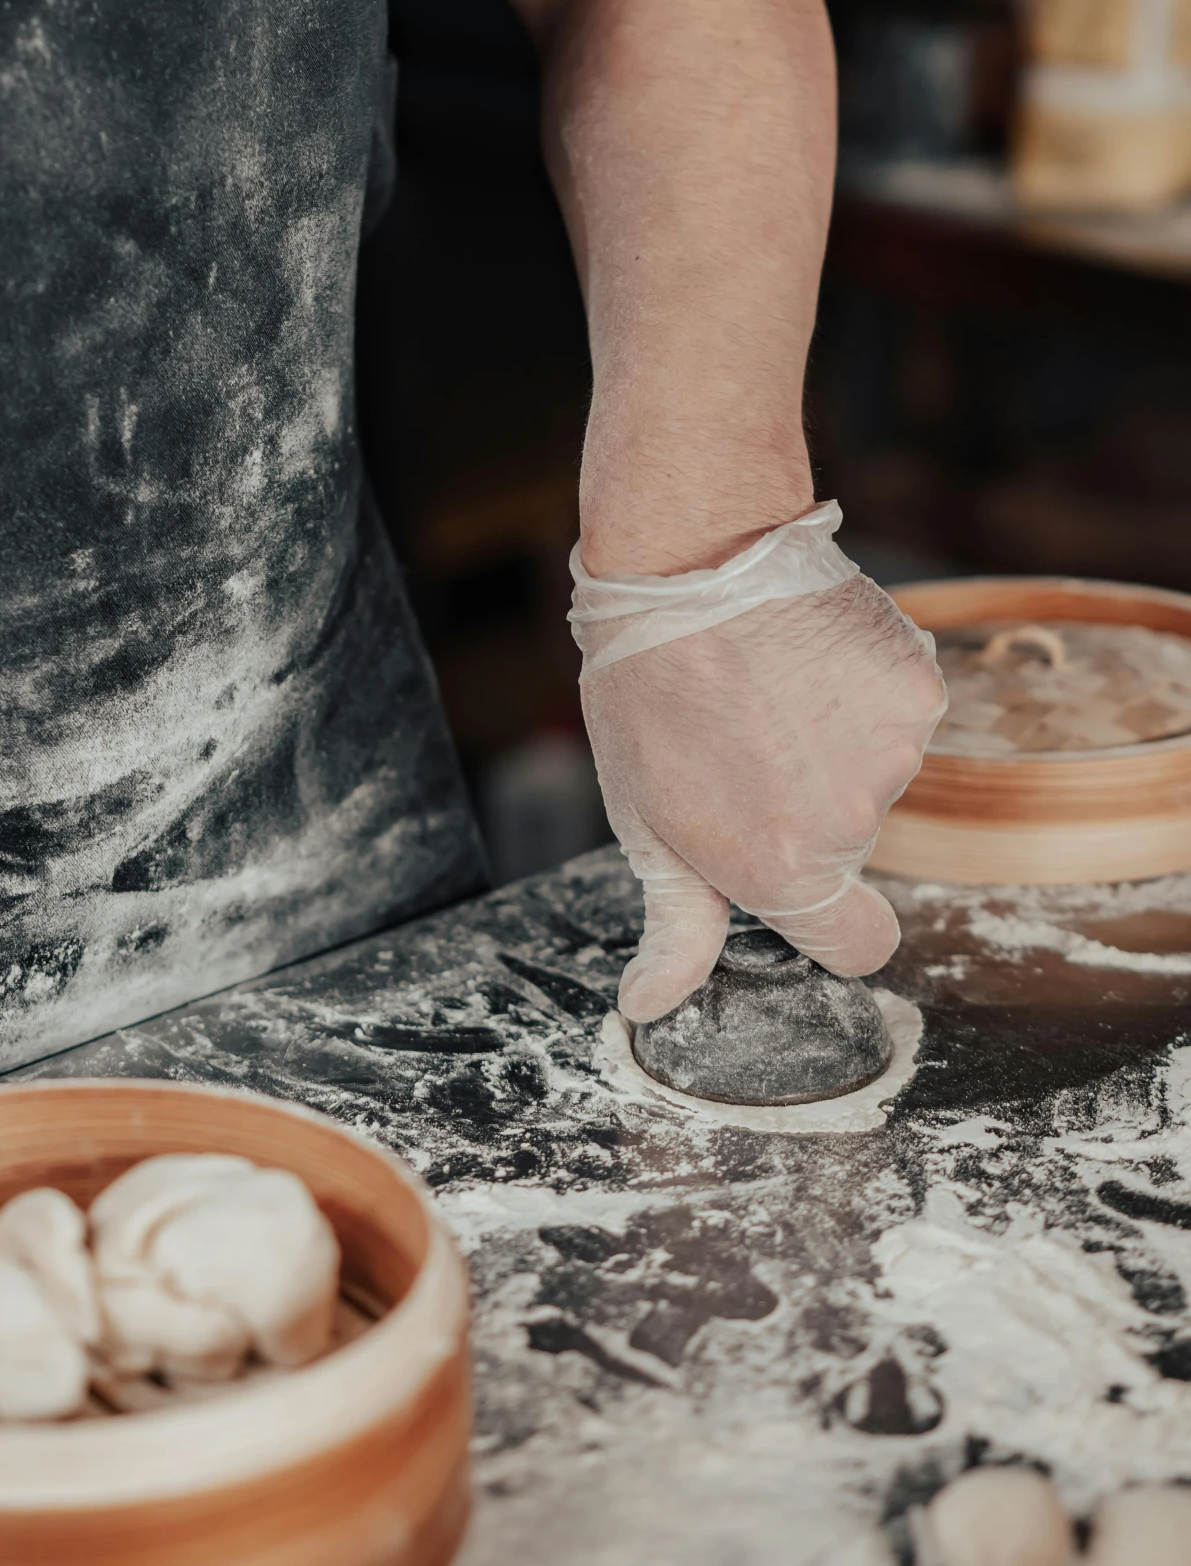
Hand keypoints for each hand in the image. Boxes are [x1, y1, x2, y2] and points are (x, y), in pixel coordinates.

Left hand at [582, 574, 946, 1019]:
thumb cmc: (647, 692)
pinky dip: (862, 691)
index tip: (803, 888)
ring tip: (765, 694)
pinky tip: (805, 659)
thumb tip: (650, 1005)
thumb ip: (675, 925)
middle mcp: (851, 820)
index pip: (859, 946)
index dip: (831, 924)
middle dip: (806, 813)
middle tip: (740, 748)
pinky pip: (901, 712)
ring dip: (833, 745)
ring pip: (876, 775)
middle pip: (854, 849)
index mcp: (781, 868)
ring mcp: (894, 750)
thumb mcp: (646, 821)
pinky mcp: (919, 684)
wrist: (689, 560)